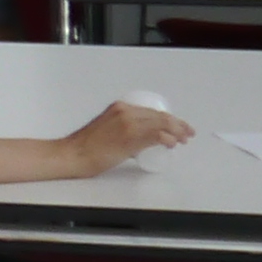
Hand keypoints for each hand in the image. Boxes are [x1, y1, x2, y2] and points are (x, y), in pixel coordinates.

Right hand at [64, 100, 190, 172]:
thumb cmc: (86, 146)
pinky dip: (167, 138)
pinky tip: (172, 144)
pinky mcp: (129, 137)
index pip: (152, 111)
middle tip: (188, 134)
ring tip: (183, 140)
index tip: (179, 127)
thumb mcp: (107, 128)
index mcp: (119, 107)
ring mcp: (128, 123)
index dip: (170, 119)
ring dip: (176, 132)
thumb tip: (140, 138)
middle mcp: (125, 111)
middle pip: (159, 116)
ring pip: (161, 124)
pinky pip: (155, 135)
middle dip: (178, 125)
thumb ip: (121, 128)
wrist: (73, 154)